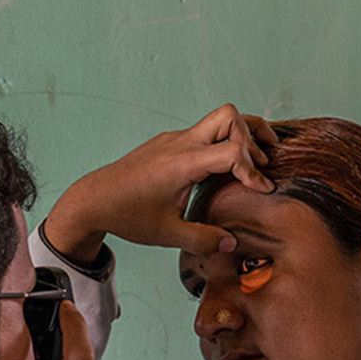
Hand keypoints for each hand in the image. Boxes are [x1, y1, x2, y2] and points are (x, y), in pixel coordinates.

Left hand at [43, 103, 276, 262]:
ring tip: (259, 156)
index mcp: (182, 163)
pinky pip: (202, 132)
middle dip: (253, 135)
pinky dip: (222, 142)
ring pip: (217, 119)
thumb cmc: (127, 215)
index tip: (263, 190)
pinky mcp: (168, 143)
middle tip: (267, 160)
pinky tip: (227, 165)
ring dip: (240, 134)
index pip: (232, 152)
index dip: (253, 171)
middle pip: (228, 116)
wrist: (93, 200)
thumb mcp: (167, 234)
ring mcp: (173, 139)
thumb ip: (202, 239)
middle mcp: (179, 144)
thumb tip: (232, 243)